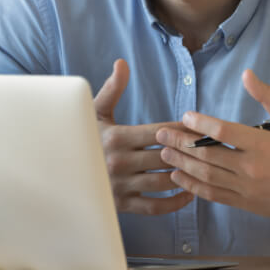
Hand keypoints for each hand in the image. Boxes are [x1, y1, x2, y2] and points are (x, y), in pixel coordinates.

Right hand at [94, 59, 194, 214]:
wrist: (61, 172)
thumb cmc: (83, 137)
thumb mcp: (95, 112)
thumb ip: (112, 89)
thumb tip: (122, 63)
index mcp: (116, 137)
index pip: (159, 133)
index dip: (181, 130)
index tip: (198, 127)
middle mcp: (119, 163)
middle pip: (166, 156)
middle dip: (189, 151)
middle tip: (209, 147)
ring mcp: (121, 186)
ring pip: (164, 181)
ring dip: (185, 174)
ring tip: (201, 166)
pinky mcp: (122, 205)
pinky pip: (155, 206)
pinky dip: (175, 202)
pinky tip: (188, 191)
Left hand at [155, 69, 269, 220]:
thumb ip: (267, 95)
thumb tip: (246, 73)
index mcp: (262, 144)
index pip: (223, 132)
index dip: (200, 123)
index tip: (184, 116)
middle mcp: (252, 167)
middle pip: (207, 154)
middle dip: (180, 143)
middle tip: (161, 134)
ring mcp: (246, 188)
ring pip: (206, 175)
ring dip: (181, 163)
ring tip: (163, 153)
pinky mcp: (244, 203)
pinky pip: (212, 194)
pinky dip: (192, 186)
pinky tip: (178, 176)